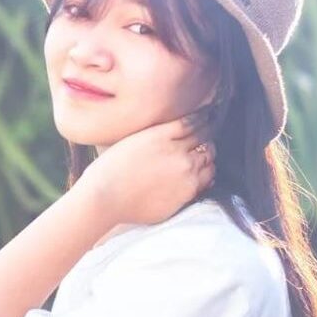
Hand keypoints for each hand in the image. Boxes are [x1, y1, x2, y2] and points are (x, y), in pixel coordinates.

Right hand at [78, 116, 215, 225]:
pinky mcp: (186, 193)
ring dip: (208, 158)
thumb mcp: (132, 140)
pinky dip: (206, 176)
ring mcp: (185, 173)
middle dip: (207, 139)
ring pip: (210, 161)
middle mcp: (177, 151)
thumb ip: (156, 134)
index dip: (203, 119)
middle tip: (204, 140)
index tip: (206, 118)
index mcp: (162, 134)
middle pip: (206, 140)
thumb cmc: (109, 169)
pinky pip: (207, 181)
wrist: (105, 197)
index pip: (195, 121)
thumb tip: (173, 131)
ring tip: (202, 159)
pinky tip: (200, 176)